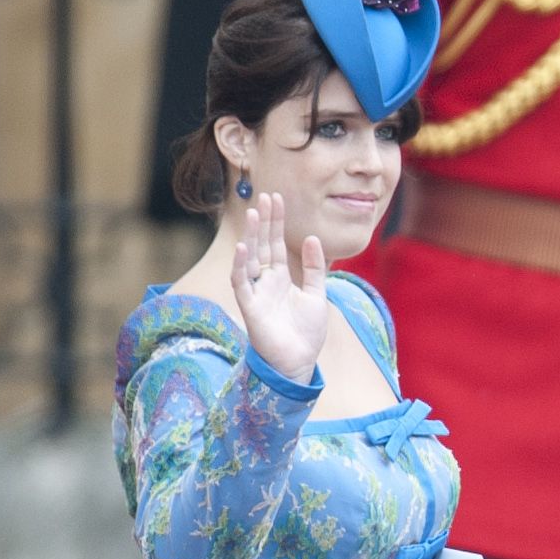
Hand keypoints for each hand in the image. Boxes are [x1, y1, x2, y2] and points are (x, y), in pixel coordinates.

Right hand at [226, 192, 327, 377]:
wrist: (300, 362)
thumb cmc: (306, 332)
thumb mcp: (317, 294)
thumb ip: (315, 268)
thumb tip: (312, 238)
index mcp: (281, 277)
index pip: (276, 243)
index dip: (276, 222)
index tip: (277, 199)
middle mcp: (266, 281)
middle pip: (262, 245)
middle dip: (264, 222)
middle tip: (265, 196)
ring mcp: (256, 293)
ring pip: (250, 259)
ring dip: (251, 236)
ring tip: (254, 214)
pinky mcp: (250, 307)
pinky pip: (242, 283)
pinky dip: (242, 266)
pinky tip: (244, 247)